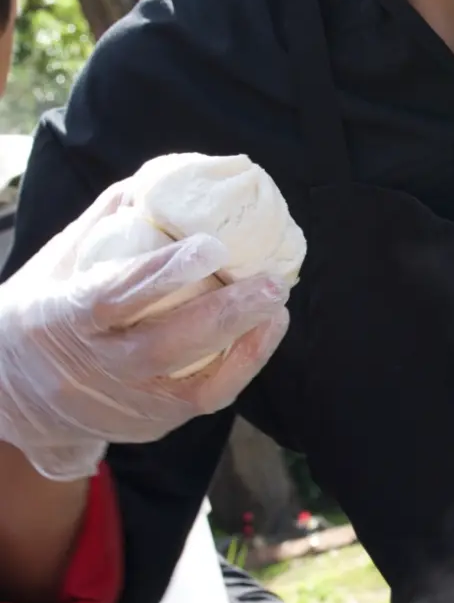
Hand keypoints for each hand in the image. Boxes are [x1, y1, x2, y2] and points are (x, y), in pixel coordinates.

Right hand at [0, 182, 288, 480]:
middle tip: (270, 282)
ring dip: (245, 344)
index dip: (160, 273)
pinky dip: (243, 366)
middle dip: (222, 314)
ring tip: (278, 305)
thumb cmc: (41, 313)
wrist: (11, 397)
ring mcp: (124, 403)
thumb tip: (159, 179)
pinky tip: (267, 332)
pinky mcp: (152, 423)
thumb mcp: (55, 266)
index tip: (210, 246)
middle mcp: (92, 368)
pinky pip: (206, 399)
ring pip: (192, 383)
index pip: (110, 298)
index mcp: (58, 319)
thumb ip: (104, 225)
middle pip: (161, 346)